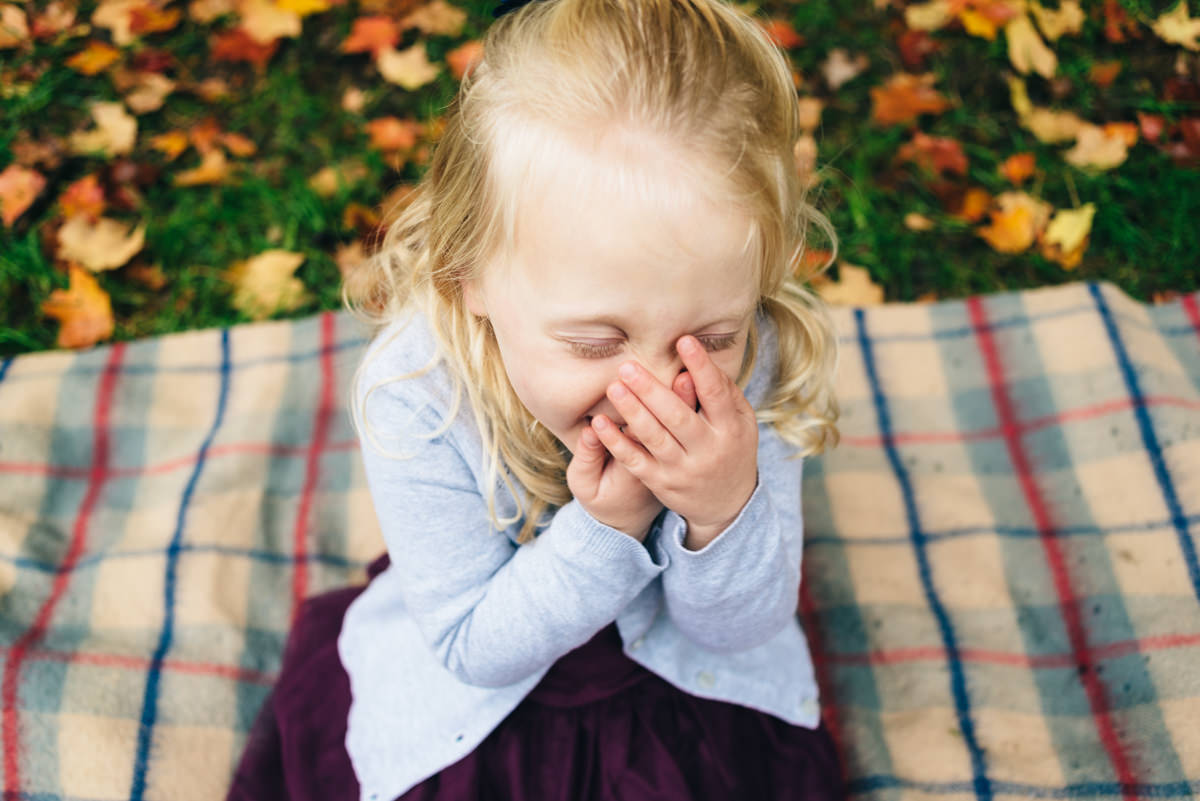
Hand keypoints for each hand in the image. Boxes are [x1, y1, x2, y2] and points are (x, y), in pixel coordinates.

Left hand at [591, 335, 757, 548]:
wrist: (727, 504)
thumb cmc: (733, 449)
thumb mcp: (742, 422)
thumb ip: (725, 392)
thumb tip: (701, 359)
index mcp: (730, 430)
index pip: (715, 394)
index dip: (701, 367)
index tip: (684, 341)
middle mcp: (707, 450)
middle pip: (677, 417)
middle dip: (652, 391)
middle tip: (628, 366)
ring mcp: (682, 469)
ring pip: (654, 438)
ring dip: (632, 412)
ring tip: (614, 388)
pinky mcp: (661, 482)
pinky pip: (635, 462)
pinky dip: (616, 443)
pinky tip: (599, 424)